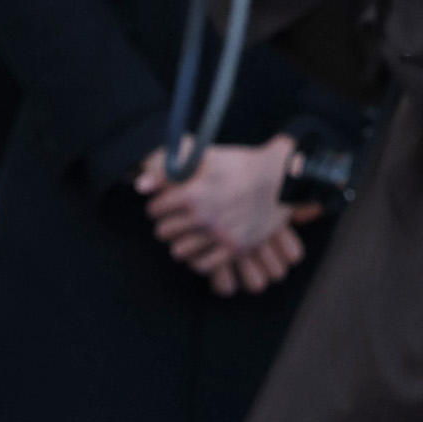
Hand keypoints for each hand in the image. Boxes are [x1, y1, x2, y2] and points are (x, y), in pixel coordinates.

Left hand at [137, 131, 313, 291]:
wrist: (282, 178)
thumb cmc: (243, 164)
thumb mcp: (207, 157)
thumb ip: (171, 167)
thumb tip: (140, 184)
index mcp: (193, 193)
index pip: (156, 210)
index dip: (158, 207)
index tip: (163, 206)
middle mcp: (204, 217)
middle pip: (165, 232)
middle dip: (166, 225)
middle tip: (174, 221)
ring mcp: (220, 234)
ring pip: (180, 251)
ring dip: (180, 243)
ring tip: (186, 235)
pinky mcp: (235, 248)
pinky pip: (203, 265)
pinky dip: (198, 259)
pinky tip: (201, 250)